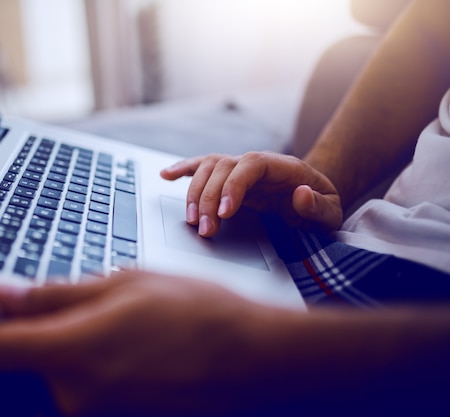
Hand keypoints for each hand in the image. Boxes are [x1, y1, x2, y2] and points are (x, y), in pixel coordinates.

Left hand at [0, 273, 294, 416]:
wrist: (254, 361)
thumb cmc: (198, 315)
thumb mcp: (124, 285)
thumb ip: (55, 294)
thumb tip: (4, 296)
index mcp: (71, 351)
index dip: (0, 326)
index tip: (19, 313)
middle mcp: (75, 395)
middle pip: (29, 363)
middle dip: (52, 337)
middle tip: (100, 315)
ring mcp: (98, 416)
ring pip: (61, 379)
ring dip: (81, 356)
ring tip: (127, 336)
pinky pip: (90, 396)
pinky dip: (104, 376)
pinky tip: (139, 359)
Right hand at [160, 152, 342, 235]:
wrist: (314, 194)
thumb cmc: (321, 204)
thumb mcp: (331, 211)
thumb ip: (319, 206)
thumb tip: (300, 195)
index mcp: (281, 166)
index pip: (250, 165)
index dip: (234, 186)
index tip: (225, 213)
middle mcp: (255, 161)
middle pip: (223, 168)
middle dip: (209, 198)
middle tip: (205, 229)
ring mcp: (239, 167)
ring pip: (208, 168)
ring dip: (194, 193)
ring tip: (192, 220)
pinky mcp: (227, 176)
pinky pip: (201, 167)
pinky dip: (182, 170)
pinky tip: (166, 176)